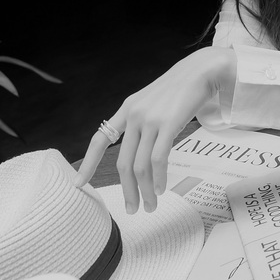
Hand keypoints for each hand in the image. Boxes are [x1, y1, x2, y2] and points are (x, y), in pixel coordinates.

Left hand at [73, 48, 236, 212]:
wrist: (201, 70)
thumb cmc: (180, 87)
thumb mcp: (151, 101)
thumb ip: (141, 121)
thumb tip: (137, 149)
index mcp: (127, 109)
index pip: (100, 139)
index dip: (88, 163)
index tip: (79, 183)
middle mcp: (134, 115)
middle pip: (123, 163)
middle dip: (127, 191)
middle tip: (132, 209)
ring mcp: (150, 119)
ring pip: (141, 166)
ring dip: (145, 191)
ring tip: (150, 205)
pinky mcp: (168, 124)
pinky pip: (159, 159)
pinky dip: (159, 178)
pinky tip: (161, 188)